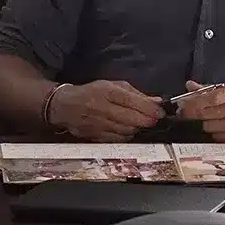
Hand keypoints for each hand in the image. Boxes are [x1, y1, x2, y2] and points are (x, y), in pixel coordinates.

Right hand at [47, 80, 163, 140]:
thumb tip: (156, 101)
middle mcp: (100, 107)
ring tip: (140, 123)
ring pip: (125, 130)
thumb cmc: (91, 93)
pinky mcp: (94, 135)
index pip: (131, 101)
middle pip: (130, 118)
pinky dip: (127, 136)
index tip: (160, 112)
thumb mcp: (112, 86)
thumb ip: (135, 93)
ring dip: (137, 128)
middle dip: (147, 121)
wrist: (65, 106)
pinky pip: (117, 139)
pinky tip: (128, 130)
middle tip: (154, 120)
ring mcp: (97, 123)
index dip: (149, 108)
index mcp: (106, 91)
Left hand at [174, 80, 224, 142]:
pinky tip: (217, 127)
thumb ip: (213, 88)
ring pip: (209, 127)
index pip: (209, 98)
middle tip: (184, 113)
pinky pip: (219, 137)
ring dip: (203, 124)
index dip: (192, 103)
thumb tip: (189, 86)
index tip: (182, 105)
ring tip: (205, 119)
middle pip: (206, 114)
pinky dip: (214, 132)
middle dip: (192, 114)